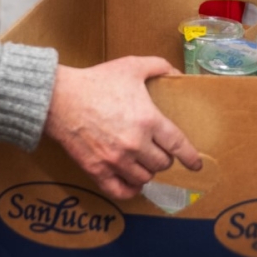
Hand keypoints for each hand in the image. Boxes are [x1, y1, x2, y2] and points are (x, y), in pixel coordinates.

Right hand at [44, 57, 200, 200]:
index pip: (178, 145)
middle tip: (157, 149)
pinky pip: (121, 191)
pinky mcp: (98, 170)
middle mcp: (136, 144)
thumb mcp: (131, 65)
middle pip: (162, 163)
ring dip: (147, 171)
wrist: (61, 98)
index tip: (195, 163)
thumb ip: (158, 66)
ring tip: (143, 162)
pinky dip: (130, 190)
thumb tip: (175, 73)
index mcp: (148, 120)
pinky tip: (132, 183)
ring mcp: (116, 160)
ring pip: (144, 178)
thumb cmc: (97, 81)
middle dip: (163, 157)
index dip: (189, 157)